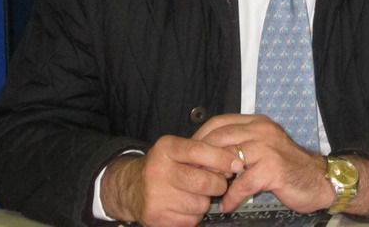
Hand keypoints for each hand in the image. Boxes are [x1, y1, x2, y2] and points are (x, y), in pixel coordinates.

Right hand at [100, 134, 243, 226]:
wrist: (131, 188)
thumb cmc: (163, 167)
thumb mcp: (176, 150)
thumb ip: (202, 152)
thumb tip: (233, 162)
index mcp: (165, 149)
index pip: (197, 150)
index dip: (221, 158)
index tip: (236, 164)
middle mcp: (158, 170)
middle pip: (202, 181)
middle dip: (218, 185)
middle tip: (219, 184)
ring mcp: (156, 195)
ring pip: (200, 204)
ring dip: (204, 202)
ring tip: (195, 195)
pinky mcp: (157, 216)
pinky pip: (191, 220)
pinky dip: (194, 216)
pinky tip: (184, 206)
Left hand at [192, 114, 333, 213]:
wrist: (321, 179)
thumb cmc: (289, 165)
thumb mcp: (265, 146)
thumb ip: (242, 144)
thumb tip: (209, 154)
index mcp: (257, 122)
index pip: (219, 122)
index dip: (201, 137)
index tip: (191, 155)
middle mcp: (262, 130)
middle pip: (220, 137)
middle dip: (202, 158)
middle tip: (194, 175)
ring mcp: (268, 148)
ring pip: (228, 158)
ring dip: (214, 176)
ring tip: (207, 190)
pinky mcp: (273, 169)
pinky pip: (243, 183)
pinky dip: (231, 197)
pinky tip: (227, 205)